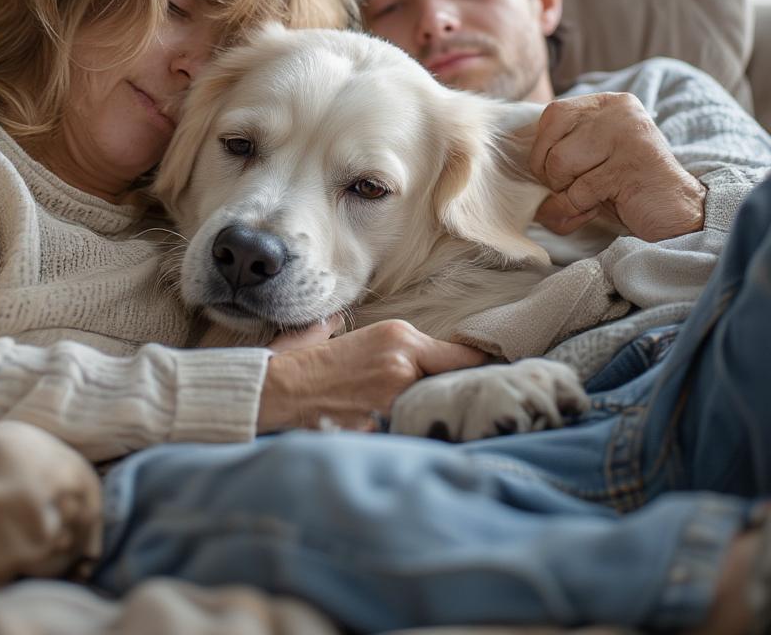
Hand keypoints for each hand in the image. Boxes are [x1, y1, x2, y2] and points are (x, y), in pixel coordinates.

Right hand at [256, 319, 486, 433]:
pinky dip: (414, 438)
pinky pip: (412, 433)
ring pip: (436, 411)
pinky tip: (414, 442)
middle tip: (470, 407)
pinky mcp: (384, 429)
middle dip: (458, 397)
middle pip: (455, 386)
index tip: (494, 377)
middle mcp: (405, 365)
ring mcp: (396, 399)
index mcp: (400, 337)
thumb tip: (346, 330)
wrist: (278, 390)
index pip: (463, 355)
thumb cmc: (302, 361)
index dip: (480, 369)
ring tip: (442, 427)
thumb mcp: (338, 333)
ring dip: (437, 419)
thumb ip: (358, 335)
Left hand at [529, 92, 704, 241]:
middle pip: (550, 139)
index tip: (560, 171)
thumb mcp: (590, 159)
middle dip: (550, 173)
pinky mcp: (630, 165)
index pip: (551, 114)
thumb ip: (559, 149)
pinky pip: (579, 190)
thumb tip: (510, 155)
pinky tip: (596, 209)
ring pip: (560, 164)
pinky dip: (576, 208)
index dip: (543, 149)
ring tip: (589, 198)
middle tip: (573, 188)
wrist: (676, 214)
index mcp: (608, 103)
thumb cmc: (625, 187)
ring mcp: (627, 136)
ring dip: (565, 192)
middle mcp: (619, 111)